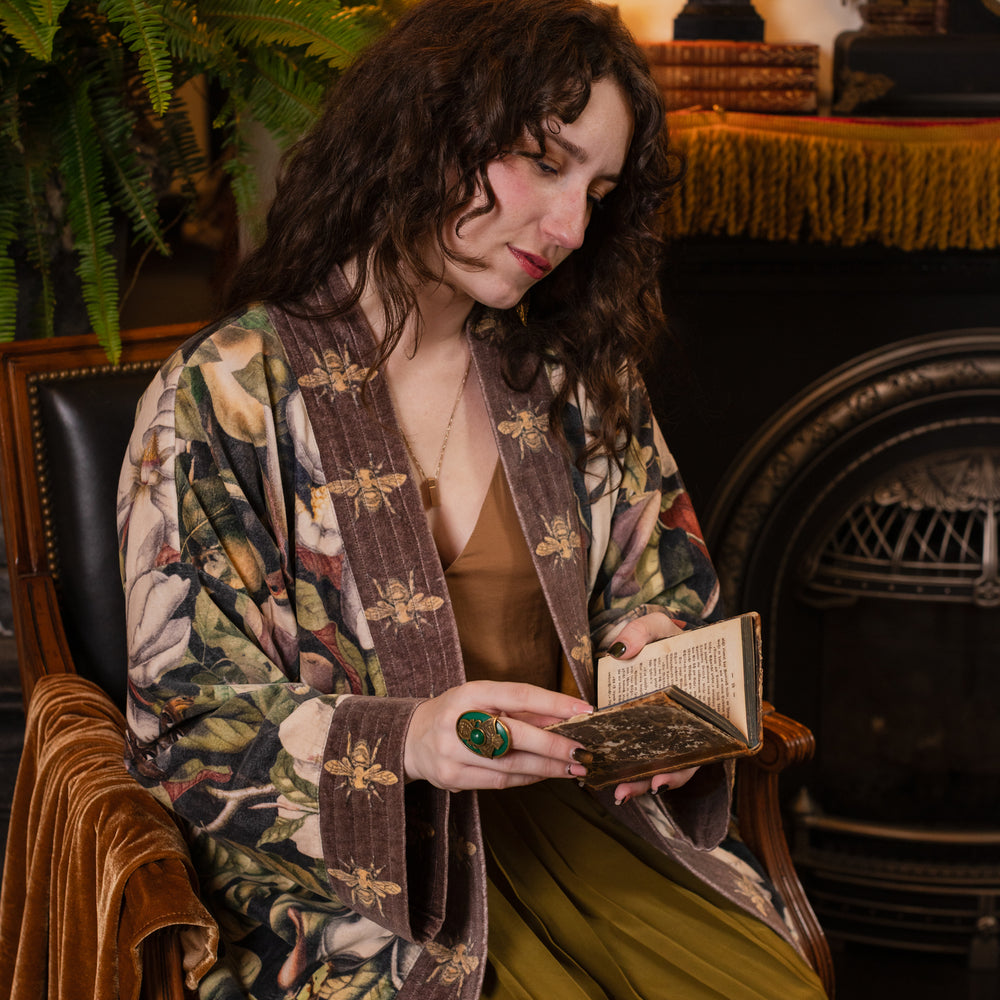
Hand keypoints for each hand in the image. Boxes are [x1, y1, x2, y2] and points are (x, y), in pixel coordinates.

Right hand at [404, 680, 592, 791]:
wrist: (411, 738)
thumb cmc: (457, 714)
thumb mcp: (484, 699)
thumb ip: (523, 708)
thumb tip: (565, 715)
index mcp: (470, 693)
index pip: (519, 695)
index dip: (554, 702)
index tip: (584, 710)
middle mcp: (458, 720)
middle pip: (515, 734)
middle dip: (554, 745)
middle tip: (584, 751)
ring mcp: (453, 752)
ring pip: (510, 764)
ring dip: (547, 767)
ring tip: (574, 768)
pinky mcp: (452, 778)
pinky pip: (499, 781)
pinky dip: (527, 778)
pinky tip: (545, 774)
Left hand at [604, 611, 700, 803]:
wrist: (657, 641)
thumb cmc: (664, 637)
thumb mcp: (656, 627)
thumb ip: (641, 631)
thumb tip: (620, 651)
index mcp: (698, 706)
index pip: (698, 745)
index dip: (680, 768)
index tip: (660, 779)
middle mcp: (688, 725)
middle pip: (681, 763)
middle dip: (661, 780)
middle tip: (640, 790)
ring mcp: (668, 731)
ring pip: (661, 766)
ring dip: (641, 783)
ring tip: (620, 792)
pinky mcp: (646, 733)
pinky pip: (642, 757)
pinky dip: (629, 769)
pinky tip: (611, 780)